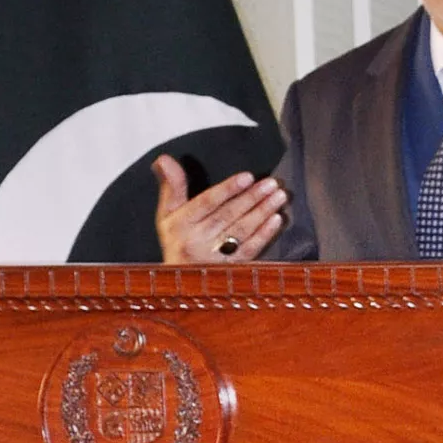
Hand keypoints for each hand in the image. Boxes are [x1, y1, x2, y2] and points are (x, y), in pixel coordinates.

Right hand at [153, 154, 286, 262]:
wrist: (179, 283)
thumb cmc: (177, 242)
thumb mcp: (167, 214)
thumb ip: (172, 185)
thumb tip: (164, 159)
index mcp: (181, 225)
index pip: (206, 203)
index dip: (227, 189)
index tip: (247, 177)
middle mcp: (196, 242)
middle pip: (228, 216)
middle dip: (252, 198)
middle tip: (271, 183)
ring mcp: (213, 259)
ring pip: (241, 231)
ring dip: (262, 212)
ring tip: (278, 196)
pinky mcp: (229, 270)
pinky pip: (249, 251)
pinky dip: (264, 235)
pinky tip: (276, 220)